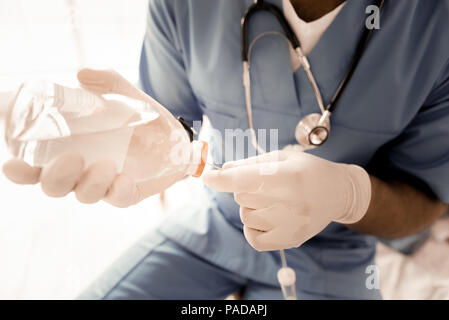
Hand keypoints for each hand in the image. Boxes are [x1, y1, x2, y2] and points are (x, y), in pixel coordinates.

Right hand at [2, 69, 184, 206]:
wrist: (176, 138)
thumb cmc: (142, 119)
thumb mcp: (126, 96)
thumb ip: (106, 83)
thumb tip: (81, 75)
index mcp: (68, 150)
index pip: (33, 166)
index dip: (18, 170)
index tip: (12, 164)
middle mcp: (81, 171)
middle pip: (52, 186)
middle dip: (55, 177)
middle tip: (72, 158)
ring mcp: (103, 184)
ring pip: (82, 194)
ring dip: (88, 183)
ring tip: (106, 165)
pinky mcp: (126, 193)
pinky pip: (117, 199)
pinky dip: (116, 191)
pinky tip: (123, 179)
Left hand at [203, 149, 371, 250]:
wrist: (339, 193)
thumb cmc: (308, 171)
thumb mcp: (283, 158)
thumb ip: (252, 164)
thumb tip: (224, 170)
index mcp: (288, 177)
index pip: (245, 180)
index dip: (222, 179)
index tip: (207, 177)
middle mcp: (289, 203)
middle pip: (242, 196)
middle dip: (244, 188)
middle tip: (266, 185)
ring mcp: (289, 225)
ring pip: (245, 215)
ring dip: (250, 206)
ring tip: (272, 200)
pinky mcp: (289, 240)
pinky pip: (253, 238)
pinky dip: (251, 227)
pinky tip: (264, 217)